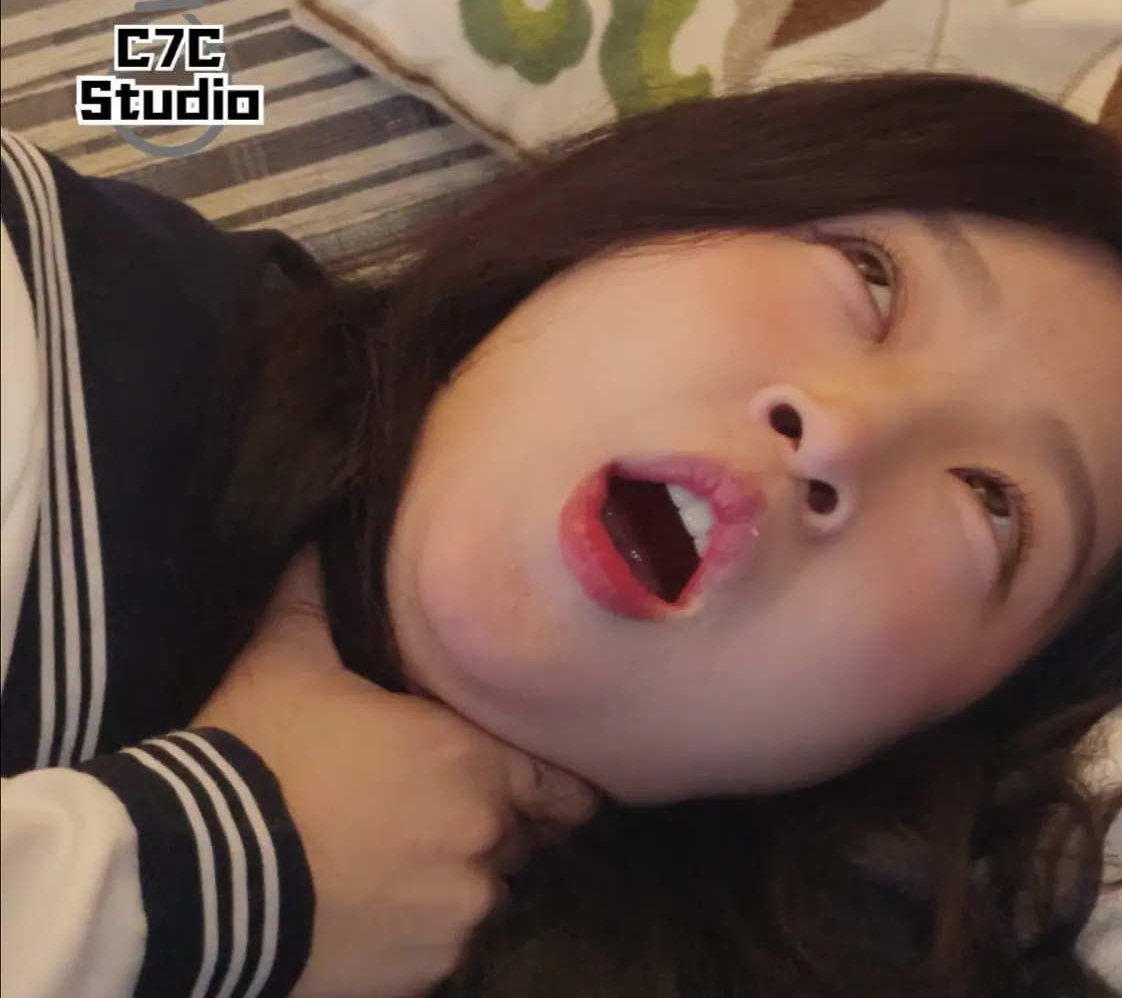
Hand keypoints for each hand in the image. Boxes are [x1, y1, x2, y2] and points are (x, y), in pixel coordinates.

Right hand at [193, 552, 597, 997]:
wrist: (190, 875)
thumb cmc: (249, 758)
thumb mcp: (283, 660)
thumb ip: (319, 597)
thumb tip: (320, 538)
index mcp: (471, 764)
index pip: (561, 784)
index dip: (549, 783)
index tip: (535, 783)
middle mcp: (482, 840)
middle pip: (518, 839)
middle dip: (489, 827)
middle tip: (431, 818)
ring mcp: (457, 911)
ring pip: (481, 895)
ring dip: (452, 881)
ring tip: (393, 864)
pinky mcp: (426, 969)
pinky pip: (442, 946)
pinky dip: (418, 932)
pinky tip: (372, 907)